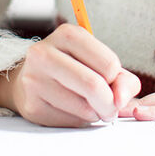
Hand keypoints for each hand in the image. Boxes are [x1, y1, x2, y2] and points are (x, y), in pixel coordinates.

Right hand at [0, 24, 139, 126]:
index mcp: (67, 34)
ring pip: (83, 108)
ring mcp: (34, 80)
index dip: (116, 80)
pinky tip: (71, 110)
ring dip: (95, 113)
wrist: (31, 79)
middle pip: (93, 86)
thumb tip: (120, 100)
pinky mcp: (31, 105)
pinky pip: (69, 122)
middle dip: (110, 104)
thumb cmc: (74, 69)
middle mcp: (45, 53)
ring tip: (89, 106)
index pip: (109, 64)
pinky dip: (79, 121)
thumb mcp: (100, 63)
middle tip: (110, 108)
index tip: (109, 81)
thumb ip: (123, 80)